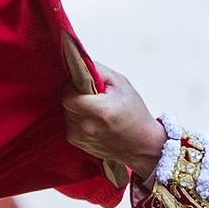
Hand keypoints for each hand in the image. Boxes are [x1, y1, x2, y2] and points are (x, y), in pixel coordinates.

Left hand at [62, 64, 167, 178]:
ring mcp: (80, 137)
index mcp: (99, 111)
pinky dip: (78, 118)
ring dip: (77, 107)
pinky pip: (70, 123)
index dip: (74, 87)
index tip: (85, 85)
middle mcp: (86, 126)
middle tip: (94, 97)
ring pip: (67, 112)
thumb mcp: (121, 84)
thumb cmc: (134, 113)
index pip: (68, 95)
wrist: (141, 145)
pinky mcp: (77, 143)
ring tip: (96, 110)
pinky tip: (94, 121)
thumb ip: (98, 71)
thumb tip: (79, 62)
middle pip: (67, 103)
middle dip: (77, 96)